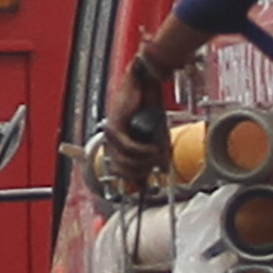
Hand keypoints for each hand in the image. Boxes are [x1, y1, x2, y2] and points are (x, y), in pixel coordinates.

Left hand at [100, 42, 183, 193]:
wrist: (147, 85)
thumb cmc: (151, 107)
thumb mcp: (156, 136)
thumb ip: (156, 155)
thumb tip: (162, 172)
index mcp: (119, 144)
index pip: (121, 173)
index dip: (134, 182)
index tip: (145, 187)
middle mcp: (111, 141)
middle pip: (122, 172)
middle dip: (142, 172)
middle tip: (155, 166)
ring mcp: (110, 135)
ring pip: (125, 162)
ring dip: (145, 161)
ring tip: (156, 154)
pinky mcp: (114, 127)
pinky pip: (129, 148)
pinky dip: (143, 151)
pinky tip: (152, 148)